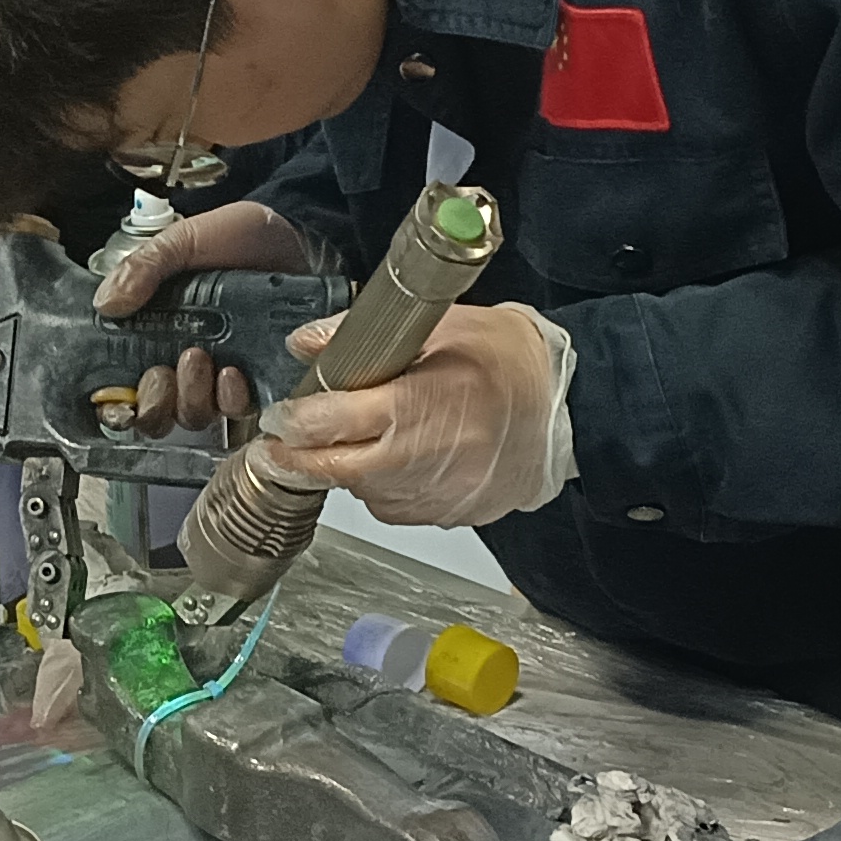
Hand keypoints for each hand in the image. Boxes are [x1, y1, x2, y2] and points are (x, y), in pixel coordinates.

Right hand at [97, 202, 307, 438]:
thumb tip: (106, 304)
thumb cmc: (236, 238)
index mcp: (155, 333)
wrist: (295, 236)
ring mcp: (219, 374)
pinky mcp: (256, 380)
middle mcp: (183, 362)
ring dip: (190, 397)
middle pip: (156, 415)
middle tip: (163, 370)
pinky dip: (229, 397)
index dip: (116, 406)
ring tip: (199, 357)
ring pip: (193, 416)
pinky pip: (236, 410)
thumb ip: (143, 268)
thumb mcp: (182, 242)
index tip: (119, 399)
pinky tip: (232, 371)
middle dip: (154, 402)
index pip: (124, 389)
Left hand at [262, 301, 577, 527]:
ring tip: (346, 443)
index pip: (332, 423)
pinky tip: (391, 461)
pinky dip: (381, 487)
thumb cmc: (505, 360)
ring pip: (363, 493)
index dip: (295, 423)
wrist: (564, 407)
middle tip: (277, 448)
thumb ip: (363, 335)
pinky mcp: (448, 514)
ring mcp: (436, 494)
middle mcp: (422, 458)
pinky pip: (395, 507)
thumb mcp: (437, 325)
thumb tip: (307, 343)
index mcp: (417, 405)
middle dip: (300, 459)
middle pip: (336, 470)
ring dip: (344, 472)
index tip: (279, 418)